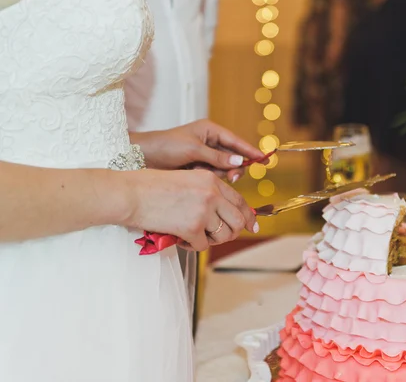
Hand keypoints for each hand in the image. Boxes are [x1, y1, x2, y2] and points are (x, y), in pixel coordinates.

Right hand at [126, 169, 258, 250]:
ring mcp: (203, 211)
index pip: (240, 201)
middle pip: (238, 220)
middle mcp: (212, 194)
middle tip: (219, 237)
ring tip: (196, 236)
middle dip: (232, 232)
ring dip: (212, 240)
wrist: (131, 194)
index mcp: (212, 180)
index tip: (252, 226)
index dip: (249, 216)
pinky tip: (182, 240)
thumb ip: (207, 193)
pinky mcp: (191, 228)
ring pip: (223, 235)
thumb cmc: (152, 187)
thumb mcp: (187, 180)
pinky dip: (192, 246)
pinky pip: (203, 245)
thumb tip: (224, 212)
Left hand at [130, 120, 264, 181]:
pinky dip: (210, 178)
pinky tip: (199, 176)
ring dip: (220, 173)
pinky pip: (213, 175)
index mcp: (210, 131)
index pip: (235, 141)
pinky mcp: (198, 168)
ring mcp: (204, 156)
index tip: (264, 159)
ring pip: (224, 168)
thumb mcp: (193, 150)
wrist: (142, 158)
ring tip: (205, 173)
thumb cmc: (166, 147)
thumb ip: (216, 157)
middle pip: (232, 157)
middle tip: (232, 176)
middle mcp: (209, 142)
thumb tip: (238, 162)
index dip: (250, 151)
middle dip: (233, 167)